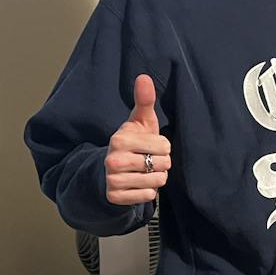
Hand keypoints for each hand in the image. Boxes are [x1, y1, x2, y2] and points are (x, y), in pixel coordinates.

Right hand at [105, 74, 171, 205]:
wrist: (110, 171)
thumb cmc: (132, 143)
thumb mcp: (139, 121)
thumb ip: (144, 101)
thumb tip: (144, 77)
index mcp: (120, 139)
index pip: (164, 146)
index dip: (163, 147)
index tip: (150, 146)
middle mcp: (113, 160)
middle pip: (163, 164)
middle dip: (161, 163)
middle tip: (147, 160)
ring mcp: (113, 180)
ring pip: (157, 182)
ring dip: (156, 178)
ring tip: (143, 172)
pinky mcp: (115, 197)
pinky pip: (149, 196)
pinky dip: (148, 192)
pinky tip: (138, 184)